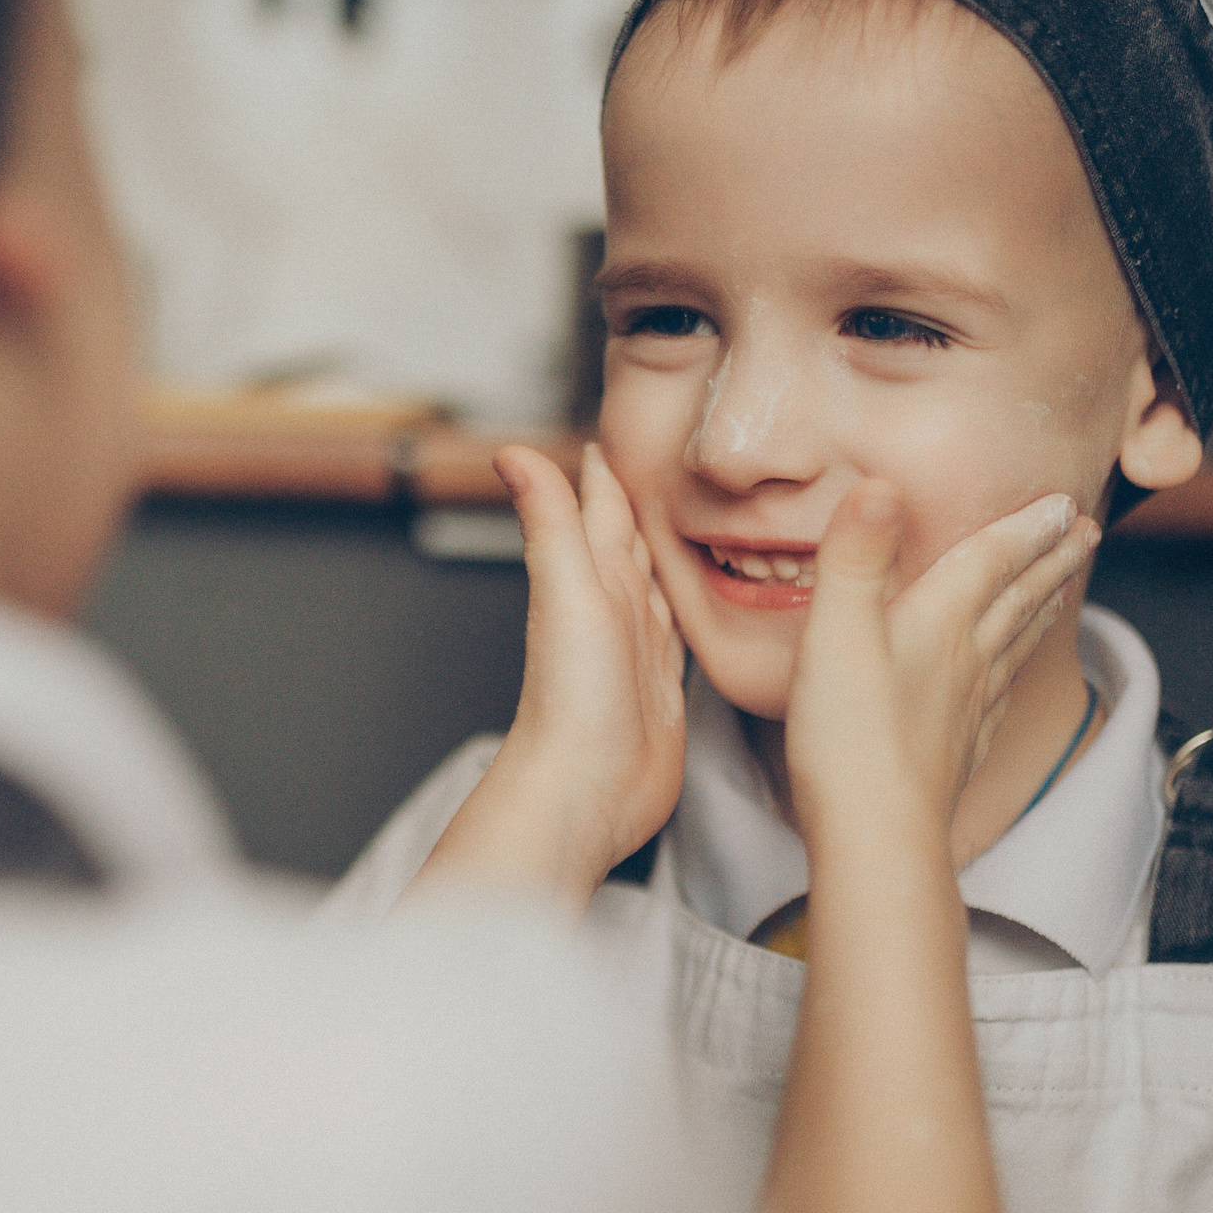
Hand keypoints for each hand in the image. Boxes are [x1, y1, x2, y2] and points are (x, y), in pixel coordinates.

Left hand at [406, 443, 683, 913]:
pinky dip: (689, 607)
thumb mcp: (565, 592)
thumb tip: (511, 452)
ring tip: (694, 515)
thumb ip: (549, 521)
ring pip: (658, 581)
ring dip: (671, 549)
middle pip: (633, 538)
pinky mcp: (664, 688)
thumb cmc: (570, 700)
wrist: (584, 789)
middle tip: (670, 455)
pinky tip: (701, 598)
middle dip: (648, 497)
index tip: (621, 422)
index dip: (610, 468)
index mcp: (593, 577)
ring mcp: (638, 648)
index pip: (603, 508)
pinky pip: (679, 632)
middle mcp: (614, 608)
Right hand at [786, 483, 1096, 841]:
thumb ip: (856, 555)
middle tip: (1086, 532)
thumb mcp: (837, 630)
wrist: (877, 836)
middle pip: (1019, 598)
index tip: (1063, 500)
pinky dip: (1014, 674)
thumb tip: (881, 484)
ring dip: (1042, 611)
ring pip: (1015, 646)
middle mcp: (967, 659)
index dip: (1026, 525)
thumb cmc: (848, 737)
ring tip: (1061, 592)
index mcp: (941, 621)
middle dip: (1051, 560)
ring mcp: (969, 709)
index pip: (993, 559)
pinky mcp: (958, 750)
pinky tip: (1009, 681)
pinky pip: (1000, 698)